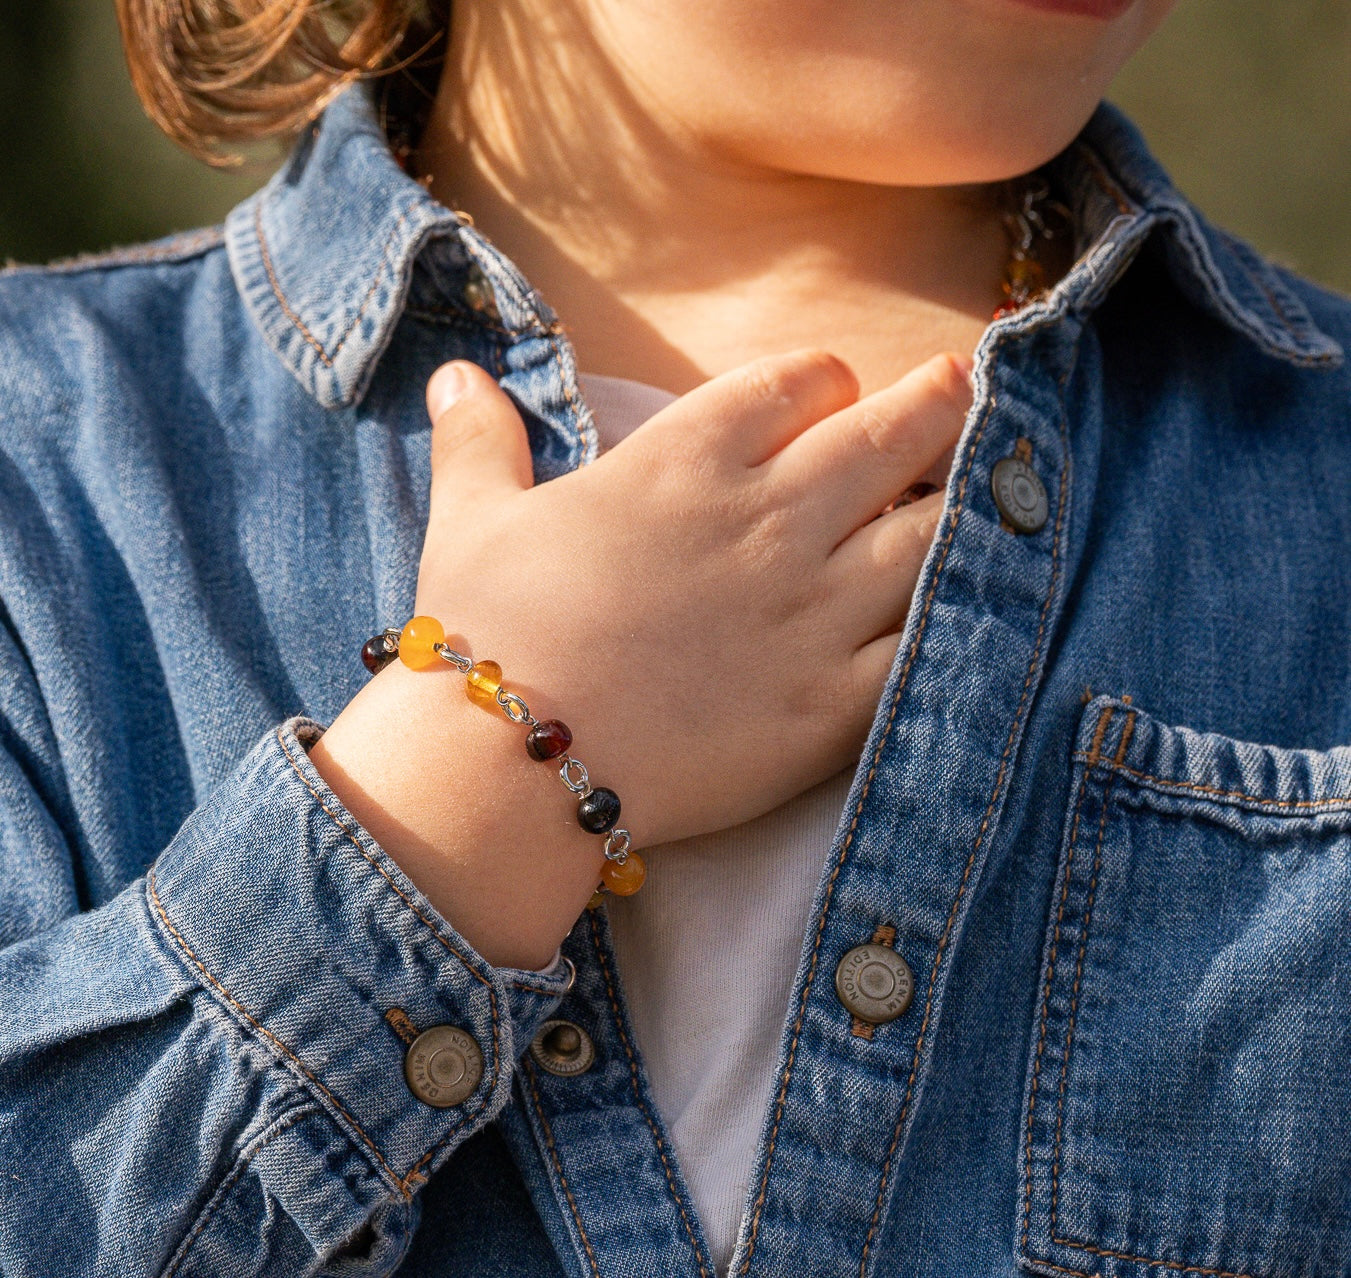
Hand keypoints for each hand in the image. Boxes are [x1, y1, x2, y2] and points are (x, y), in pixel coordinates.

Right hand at [413, 348, 971, 847]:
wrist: (512, 763)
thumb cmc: (489, 634)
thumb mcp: (473, 520)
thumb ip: (479, 441)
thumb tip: (454, 377)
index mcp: (689, 460)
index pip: (797, 382)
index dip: (825, 378)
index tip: (832, 389)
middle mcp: (770, 519)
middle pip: (889, 435)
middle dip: (936, 400)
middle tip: (961, 385)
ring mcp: (813, 610)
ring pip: (933, 532)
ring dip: (963, 499)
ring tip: (986, 485)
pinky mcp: (834, 701)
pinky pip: (929, 642)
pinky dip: (962, 613)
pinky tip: (977, 600)